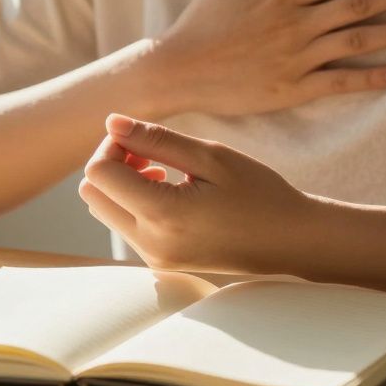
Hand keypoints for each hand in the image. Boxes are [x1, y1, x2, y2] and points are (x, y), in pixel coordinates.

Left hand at [78, 113, 312, 273]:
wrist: (292, 242)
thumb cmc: (259, 193)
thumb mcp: (211, 156)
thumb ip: (156, 139)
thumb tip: (111, 123)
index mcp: (162, 215)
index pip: (99, 173)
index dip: (113, 146)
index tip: (145, 138)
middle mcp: (150, 244)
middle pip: (93, 194)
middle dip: (112, 164)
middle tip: (152, 153)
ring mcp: (154, 258)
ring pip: (105, 210)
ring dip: (122, 184)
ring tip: (164, 172)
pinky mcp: (161, 262)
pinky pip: (126, 226)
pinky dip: (135, 203)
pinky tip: (171, 192)